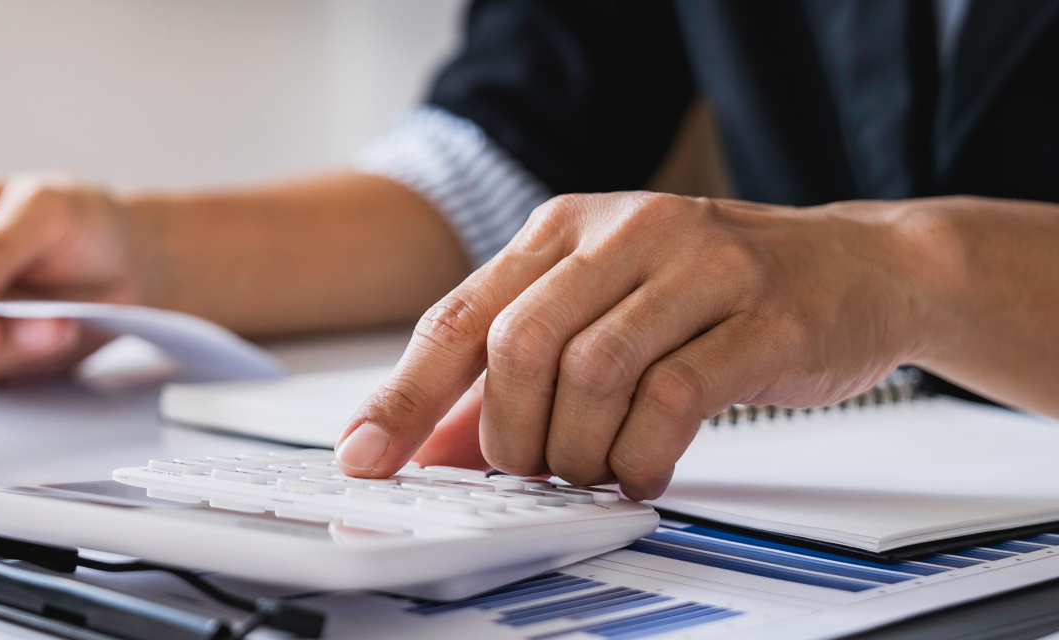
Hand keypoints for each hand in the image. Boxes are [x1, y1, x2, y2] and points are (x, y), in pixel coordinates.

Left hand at [337, 192, 937, 498]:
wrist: (863, 267)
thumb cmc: (717, 292)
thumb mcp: (602, 310)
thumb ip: (515, 374)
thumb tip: (429, 445)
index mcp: (565, 227)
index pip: (458, 315)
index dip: (404, 394)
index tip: (367, 454)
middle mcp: (625, 232)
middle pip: (518, 345)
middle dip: (506, 432)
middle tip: (525, 472)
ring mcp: (699, 267)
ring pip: (592, 373)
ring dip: (575, 448)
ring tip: (587, 473)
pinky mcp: (763, 315)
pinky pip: (674, 396)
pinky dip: (642, 450)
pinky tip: (641, 470)